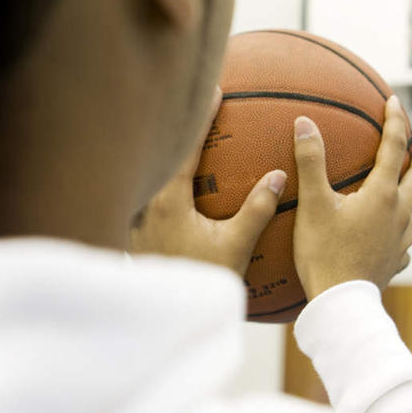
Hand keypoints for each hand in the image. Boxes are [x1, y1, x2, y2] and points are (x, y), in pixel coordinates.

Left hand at [130, 88, 286, 277]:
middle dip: (177, 126)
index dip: (200, 118)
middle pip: (159, 153)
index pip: (184, 148)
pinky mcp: (133, 232)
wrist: (162, 320)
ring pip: (148, 173)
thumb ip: (257, 210)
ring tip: (180, 135)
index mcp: (167, 202)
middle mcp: (144, 204)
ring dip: (165, 152)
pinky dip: (159, 176)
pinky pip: (144, 192)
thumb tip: (278, 175)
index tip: (215, 91)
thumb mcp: (235, 247)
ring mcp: (134, 219)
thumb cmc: (200, 282)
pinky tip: (170, 181)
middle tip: (193, 102)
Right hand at [292, 95, 411, 299]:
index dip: (395, 121)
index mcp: (382, 195)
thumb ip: (310, 161)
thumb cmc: (324, 252)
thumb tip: (304, 122)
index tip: (394, 101)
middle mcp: (400, 213)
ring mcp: (401, 239)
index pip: (394, 147)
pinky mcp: (396, 260)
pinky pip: (411, 240)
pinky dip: (410, 227)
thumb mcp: (313, 204)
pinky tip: (401, 232)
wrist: (340, 303)